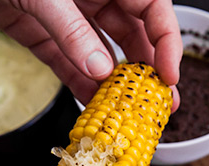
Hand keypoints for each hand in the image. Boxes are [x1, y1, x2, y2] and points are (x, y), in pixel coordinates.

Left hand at [0, 0, 181, 107]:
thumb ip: (72, 31)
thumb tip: (99, 69)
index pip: (152, 8)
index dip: (167, 41)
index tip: (169, 74)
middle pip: (132, 33)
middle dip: (148, 69)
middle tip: (159, 101)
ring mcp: (64, 14)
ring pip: (100, 52)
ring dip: (115, 82)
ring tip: (130, 111)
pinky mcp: (39, 31)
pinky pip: (66, 61)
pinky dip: (79, 83)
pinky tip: (93, 104)